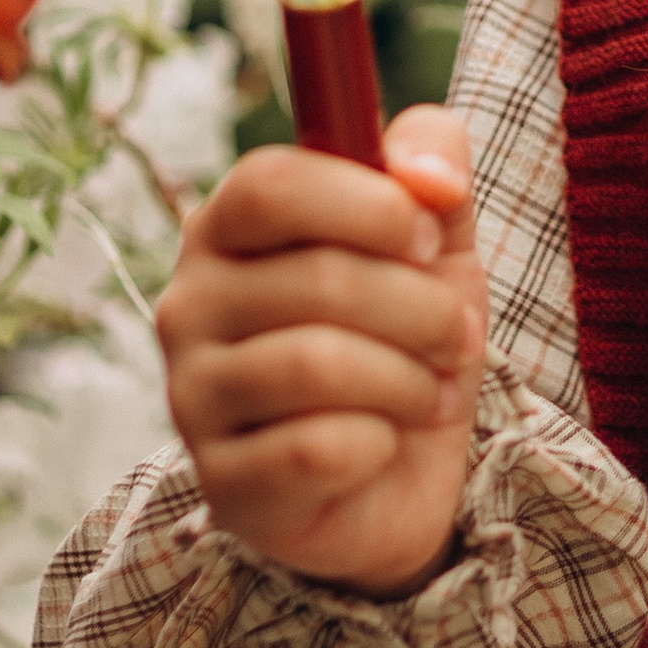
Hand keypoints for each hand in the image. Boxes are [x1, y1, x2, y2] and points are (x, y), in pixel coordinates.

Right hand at [155, 107, 486, 598]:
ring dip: (410, 380)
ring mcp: (193, 396)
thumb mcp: (434, 242)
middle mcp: (188, 305)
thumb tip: (430, 175)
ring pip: (317, 364)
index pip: (270, 185)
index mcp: (227, 229)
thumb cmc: (400, 339)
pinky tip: (385, 445)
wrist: (392, 479)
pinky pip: (317, 449)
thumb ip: (433, 164)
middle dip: (423, 309)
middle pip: (317, 277)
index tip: (429, 240)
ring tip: (433, 393)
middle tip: (458, 336)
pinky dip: (380, 445)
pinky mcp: (223, 483)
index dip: (368, 205)